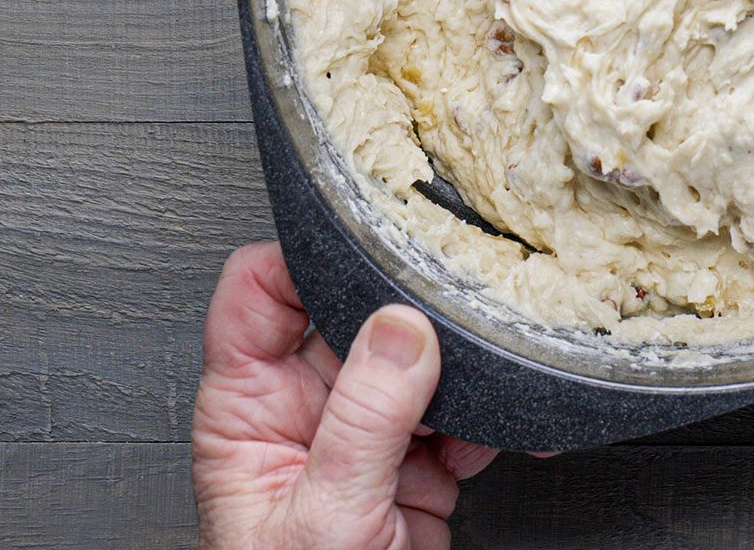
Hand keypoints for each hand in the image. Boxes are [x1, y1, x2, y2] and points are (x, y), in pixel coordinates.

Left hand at [192, 242, 498, 549]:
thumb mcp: (326, 512)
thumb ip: (364, 418)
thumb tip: (401, 328)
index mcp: (246, 408)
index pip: (259, 291)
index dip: (307, 255)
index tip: (368, 241)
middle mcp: (300, 412)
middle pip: (352, 317)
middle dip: (411, 314)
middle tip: (455, 304)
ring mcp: (358, 438)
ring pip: (416, 365)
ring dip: (463, 373)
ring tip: (489, 381)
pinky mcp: (410, 467)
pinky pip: (456, 418)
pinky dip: (491, 420)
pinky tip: (507, 426)